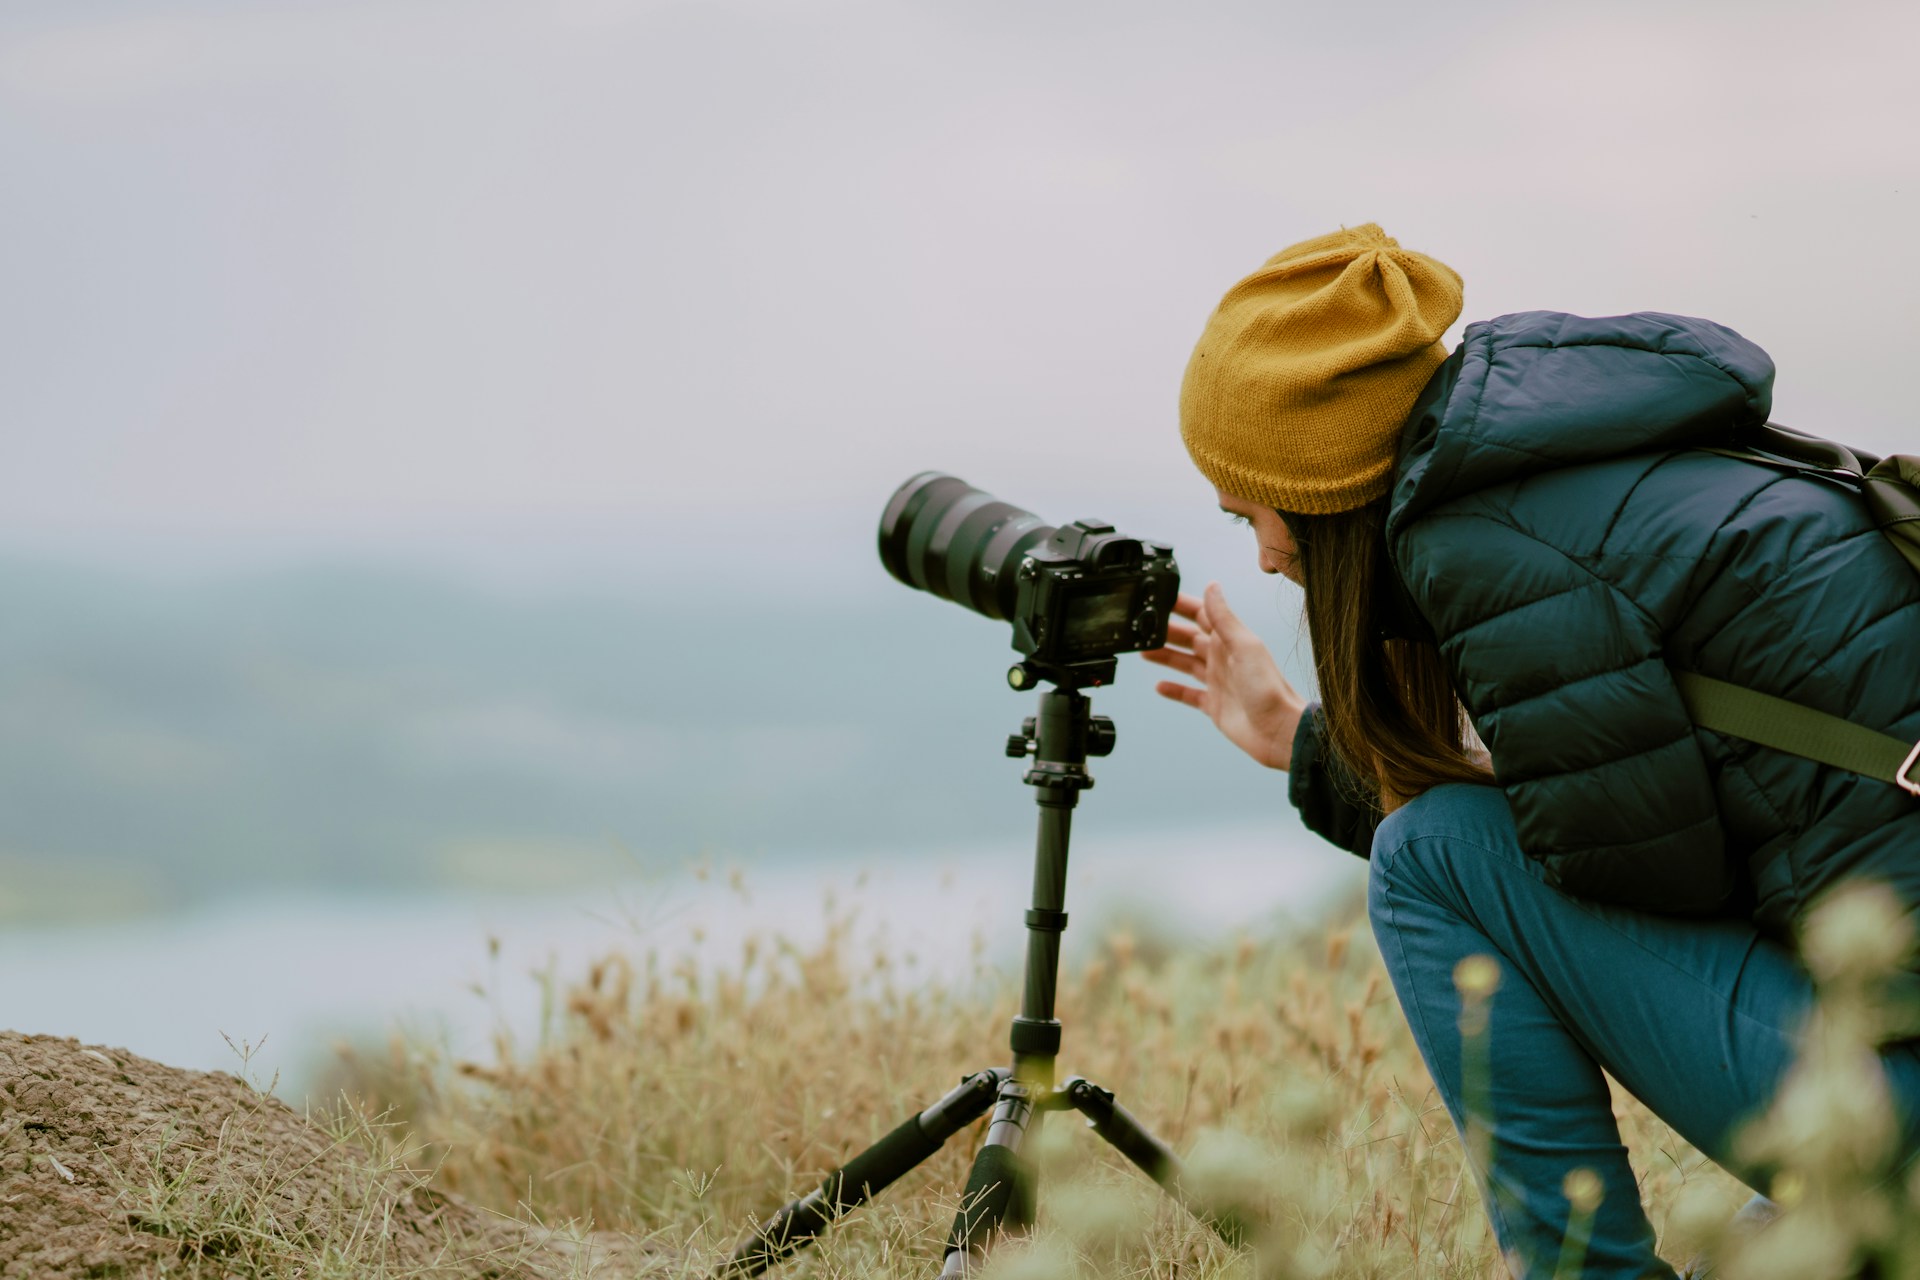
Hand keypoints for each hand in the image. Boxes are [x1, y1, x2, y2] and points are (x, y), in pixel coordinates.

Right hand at [1141, 583, 1307, 770]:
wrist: (1279, 730)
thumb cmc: (1268, 687)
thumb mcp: (1244, 646)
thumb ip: (1224, 617)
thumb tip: (1212, 585)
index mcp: (1230, 640)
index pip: (1201, 615)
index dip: (1181, 605)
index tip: (1160, 597)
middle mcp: (1222, 658)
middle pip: (1189, 638)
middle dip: (1167, 631)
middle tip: (1142, 625)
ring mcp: (1217, 681)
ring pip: (1185, 664)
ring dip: (1165, 656)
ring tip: (1142, 650)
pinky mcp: (1214, 705)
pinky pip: (1188, 694)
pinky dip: (1174, 690)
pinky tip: (1158, 686)